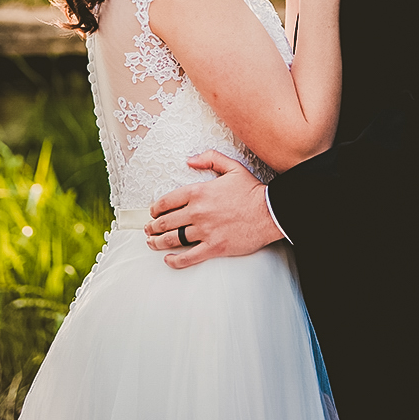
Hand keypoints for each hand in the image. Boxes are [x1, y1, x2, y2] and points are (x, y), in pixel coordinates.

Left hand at [144, 151, 282, 269]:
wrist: (270, 212)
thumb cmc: (252, 190)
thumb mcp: (232, 166)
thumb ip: (209, 159)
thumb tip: (189, 160)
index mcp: (199, 192)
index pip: (167, 201)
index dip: (155, 208)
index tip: (153, 212)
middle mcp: (198, 212)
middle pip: (166, 222)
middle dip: (153, 226)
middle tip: (149, 229)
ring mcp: (205, 231)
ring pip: (173, 239)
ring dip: (157, 242)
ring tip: (151, 243)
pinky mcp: (214, 247)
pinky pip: (188, 257)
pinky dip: (175, 260)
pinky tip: (168, 259)